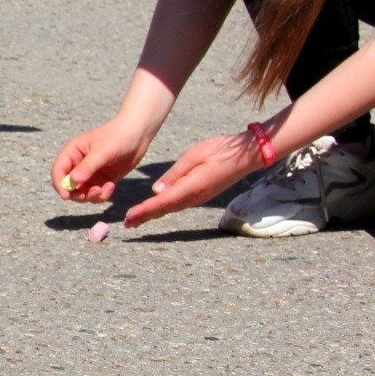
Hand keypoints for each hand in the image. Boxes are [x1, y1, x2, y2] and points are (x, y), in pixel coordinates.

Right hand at [51, 116, 153, 203]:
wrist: (138, 135)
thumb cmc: (118, 137)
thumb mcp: (102, 152)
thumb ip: (87, 167)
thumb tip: (73, 181)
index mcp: (72, 152)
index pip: (58, 171)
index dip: (60, 184)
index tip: (66, 196)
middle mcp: (78, 164)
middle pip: (68, 186)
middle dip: (77, 193)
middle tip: (93, 193)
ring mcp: (90, 173)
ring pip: (81, 193)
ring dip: (91, 196)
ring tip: (104, 189)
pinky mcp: (101, 180)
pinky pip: (96, 194)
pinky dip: (102, 195)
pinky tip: (111, 186)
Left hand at [122, 130, 264, 227]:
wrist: (247, 154)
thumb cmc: (221, 150)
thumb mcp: (193, 155)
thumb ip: (174, 174)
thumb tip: (156, 191)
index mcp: (192, 187)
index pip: (162, 202)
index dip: (144, 211)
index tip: (129, 218)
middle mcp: (195, 197)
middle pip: (164, 209)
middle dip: (144, 217)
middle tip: (127, 225)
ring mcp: (199, 197)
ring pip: (171, 208)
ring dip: (153, 214)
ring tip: (136, 220)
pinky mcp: (202, 194)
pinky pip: (179, 203)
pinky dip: (164, 208)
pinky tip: (156, 209)